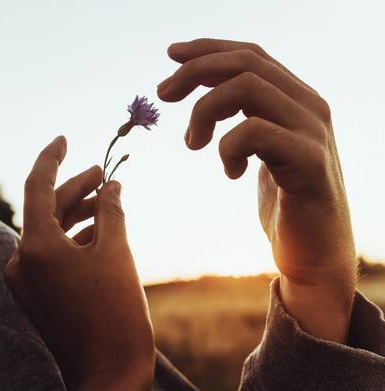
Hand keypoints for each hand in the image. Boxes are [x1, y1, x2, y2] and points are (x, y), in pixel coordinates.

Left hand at [5, 136, 154, 390]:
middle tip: (102, 171)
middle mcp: (21, 261)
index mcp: (35, 247)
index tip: (64, 138)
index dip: (52, 157)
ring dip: (77, 213)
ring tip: (105, 196)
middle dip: (75, 188)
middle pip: (46, 209)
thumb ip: (110, 210)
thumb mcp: (116, 252)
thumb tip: (111, 184)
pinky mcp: (36, 295)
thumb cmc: (116, 313)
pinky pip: (52, 254)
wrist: (108, 375)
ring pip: (50, 232)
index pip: (37, 186)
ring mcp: (26, 280)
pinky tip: (98, 229)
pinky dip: (73, 238)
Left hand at [157, 38, 356, 342]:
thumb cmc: (282, 204)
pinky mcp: (310, 160)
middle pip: (246, 63)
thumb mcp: (258, 153)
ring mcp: (313, 130)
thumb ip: (244, 119)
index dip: (208, 49)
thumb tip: (206, 98)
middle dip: (195, 72)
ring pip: (247, 88)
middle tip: (163, 95)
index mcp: (296, 99)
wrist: (314, 254)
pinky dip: (228, 148)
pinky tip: (230, 173)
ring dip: (204, 111)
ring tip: (193, 144)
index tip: (171, 55)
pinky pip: (254, 131)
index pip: (251, 55)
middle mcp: (310, 105)